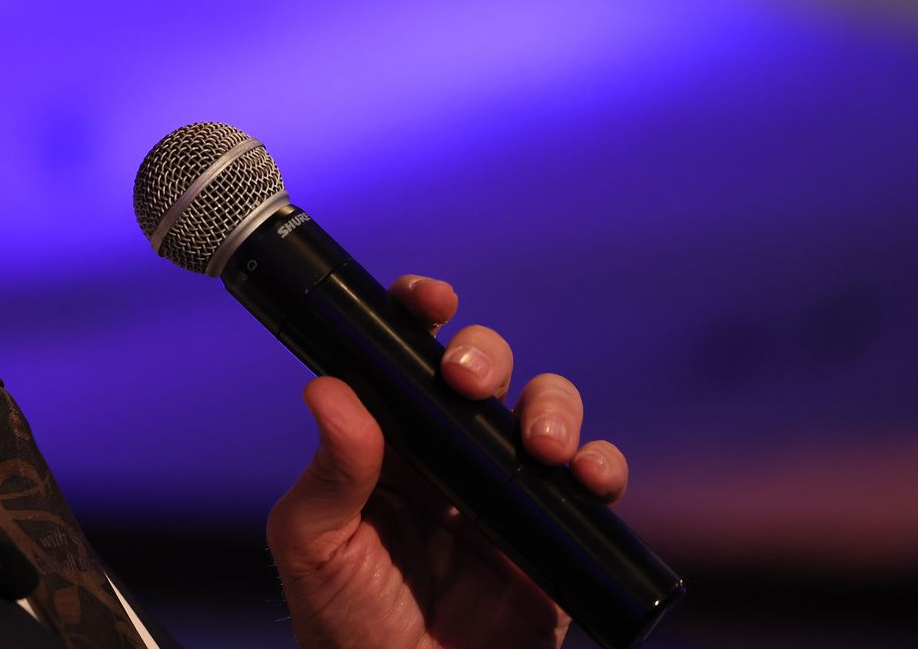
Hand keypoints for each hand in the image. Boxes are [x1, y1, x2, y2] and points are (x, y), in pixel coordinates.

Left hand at [266, 275, 628, 648]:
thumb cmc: (343, 624)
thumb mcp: (315, 546)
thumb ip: (330, 472)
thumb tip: (327, 388)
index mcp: (383, 439)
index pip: (401, 354)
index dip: (419, 311)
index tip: (431, 300)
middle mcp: (444, 451)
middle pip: (481, 367)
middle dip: (485, 354)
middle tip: (466, 381)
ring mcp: (502, 487)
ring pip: (544, 408)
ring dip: (553, 406)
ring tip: (542, 448)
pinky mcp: (552, 532)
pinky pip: (592, 479)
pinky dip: (602, 465)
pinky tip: (586, 477)